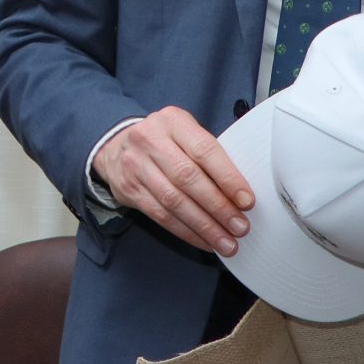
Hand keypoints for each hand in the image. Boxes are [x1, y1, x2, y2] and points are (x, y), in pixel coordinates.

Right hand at [96, 106, 253, 253]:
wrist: (116, 145)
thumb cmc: (165, 141)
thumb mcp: (185, 133)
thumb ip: (209, 155)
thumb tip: (241, 194)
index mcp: (172, 122)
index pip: (204, 150)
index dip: (227, 178)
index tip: (247, 201)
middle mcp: (150, 140)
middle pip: (188, 178)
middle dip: (218, 207)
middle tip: (240, 227)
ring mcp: (135, 165)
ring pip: (173, 201)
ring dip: (203, 225)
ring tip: (226, 242)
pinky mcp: (128, 189)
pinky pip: (160, 215)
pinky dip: (185, 231)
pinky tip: (203, 241)